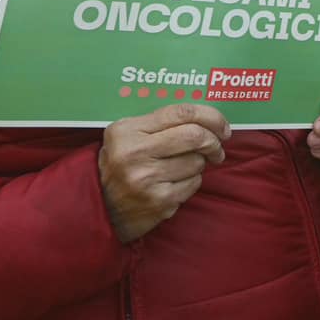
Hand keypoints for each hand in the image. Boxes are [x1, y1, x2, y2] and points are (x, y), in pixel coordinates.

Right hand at [96, 103, 230, 242]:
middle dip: (213, 141)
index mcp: (127, 130)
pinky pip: (193, 184)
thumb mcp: (128, 136)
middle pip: (195, 136)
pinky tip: (173, 184)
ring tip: (180, 168)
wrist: (97, 207)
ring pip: (197, 162)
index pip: (181, 112)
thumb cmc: (120, 165)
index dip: (211, 116)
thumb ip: (161, 123)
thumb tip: (209, 119)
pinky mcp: (158, 202)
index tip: (223, 126)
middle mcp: (135, 153)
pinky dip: (190, 182)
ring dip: (198, 164)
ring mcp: (146, 179)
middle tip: (217, 147)